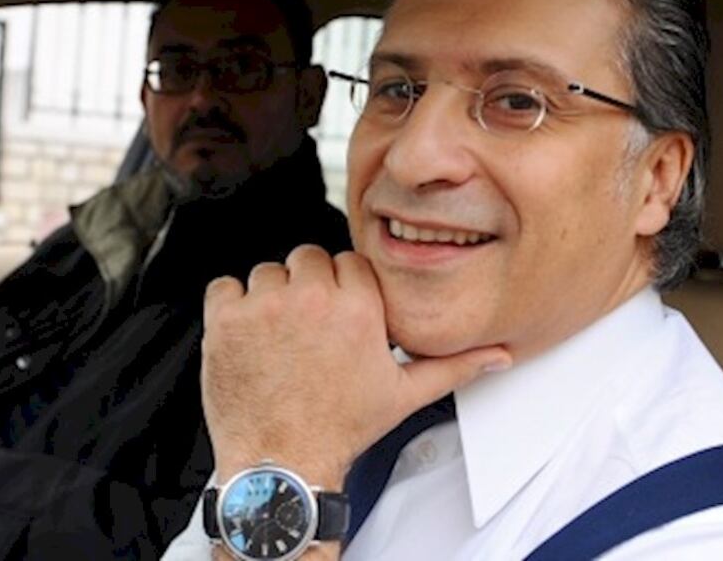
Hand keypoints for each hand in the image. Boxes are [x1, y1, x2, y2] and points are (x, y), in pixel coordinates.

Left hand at [201, 245, 511, 488]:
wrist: (282, 463)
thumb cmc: (341, 429)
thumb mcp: (403, 395)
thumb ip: (452, 366)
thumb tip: (498, 356)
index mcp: (358, 308)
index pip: (349, 261)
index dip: (344, 289)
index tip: (338, 317)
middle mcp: (312, 299)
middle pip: (308, 258)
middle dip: (309, 287)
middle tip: (308, 329)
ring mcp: (265, 307)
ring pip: (268, 271)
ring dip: (271, 297)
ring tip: (280, 339)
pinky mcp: (226, 320)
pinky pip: (225, 286)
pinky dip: (232, 306)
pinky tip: (250, 339)